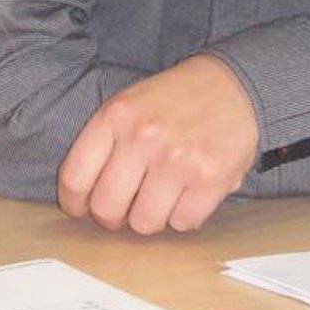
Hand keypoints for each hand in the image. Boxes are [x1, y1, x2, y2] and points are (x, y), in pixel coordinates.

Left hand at [57, 54, 258, 234]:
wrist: (234, 85)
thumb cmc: (175, 100)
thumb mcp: (128, 104)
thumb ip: (103, 144)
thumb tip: (83, 200)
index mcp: (115, 117)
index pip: (75, 179)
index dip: (75, 204)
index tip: (83, 209)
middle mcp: (143, 138)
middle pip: (106, 208)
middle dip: (113, 217)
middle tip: (125, 210)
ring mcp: (178, 160)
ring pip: (144, 223)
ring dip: (151, 218)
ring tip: (161, 198)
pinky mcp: (210, 179)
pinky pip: (183, 223)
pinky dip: (184, 216)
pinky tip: (188, 195)